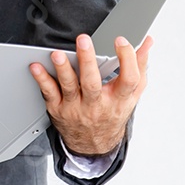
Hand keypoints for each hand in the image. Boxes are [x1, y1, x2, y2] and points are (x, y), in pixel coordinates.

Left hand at [30, 33, 152, 155]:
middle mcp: (97, 104)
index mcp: (119, 99)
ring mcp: (76, 108)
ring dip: (63, 70)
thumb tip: (147, 42)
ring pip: (69, 87)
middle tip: (84, 40)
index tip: (121, 41)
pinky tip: (36, 67)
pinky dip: (42, 80)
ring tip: (57, 54)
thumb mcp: (131, 94)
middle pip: (93, 83)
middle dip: (88, 61)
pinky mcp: (58, 109)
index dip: (127, 59)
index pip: (128, 80)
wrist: (94, 143)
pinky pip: (49, 93)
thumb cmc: (112, 112)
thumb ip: (139, 66)